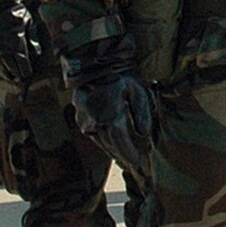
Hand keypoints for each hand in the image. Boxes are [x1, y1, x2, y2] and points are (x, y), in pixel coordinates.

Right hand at [0, 0, 35, 82]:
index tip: (27, 75)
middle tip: (19, 81)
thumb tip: (36, 53)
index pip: (22, 63)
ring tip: (9, 77)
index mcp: (17, 43)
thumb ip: (32, 39)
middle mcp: (4, 48)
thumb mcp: (27, 22)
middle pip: (10, 67)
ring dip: (4, 72)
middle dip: (15, 74)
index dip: (25, 71)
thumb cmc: (13, 12)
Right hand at [64, 42, 158, 174]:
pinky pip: (93, 136)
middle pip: (112, 146)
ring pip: (101, 142)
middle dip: (125, 155)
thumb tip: (144, 135)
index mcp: (110, 116)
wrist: (96, 64)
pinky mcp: (80, 119)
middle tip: (138, 162)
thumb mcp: (137, 91)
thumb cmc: (121, 77)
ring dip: (114, 151)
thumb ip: (142, 114)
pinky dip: (104, 142)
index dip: (132, 154)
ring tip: (127, 157)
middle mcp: (95, 122)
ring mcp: (85, 121)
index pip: (122, 143)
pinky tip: (113, 145)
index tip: (142, 162)